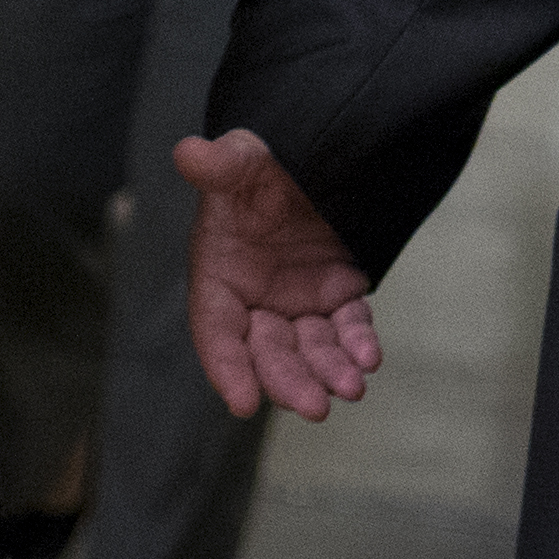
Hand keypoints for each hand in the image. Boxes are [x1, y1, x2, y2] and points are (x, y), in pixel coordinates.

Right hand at [178, 129, 384, 420]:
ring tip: (351, 388)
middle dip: (289, 381)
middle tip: (314, 406)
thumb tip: (190, 151)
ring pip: (311, 348)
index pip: (216, 330)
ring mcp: (298, 299)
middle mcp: (256, 297)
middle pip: (268, 352)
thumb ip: (218, 165)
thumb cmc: (261, 163)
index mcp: (220, 273)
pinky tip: (369, 357)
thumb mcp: (241, 159)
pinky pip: (347, 325)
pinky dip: (357, 343)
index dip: (227, 368)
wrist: (312, 151)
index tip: (242, 402)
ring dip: (328, 372)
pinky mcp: (338, 293)